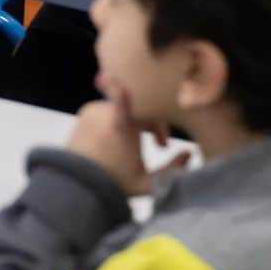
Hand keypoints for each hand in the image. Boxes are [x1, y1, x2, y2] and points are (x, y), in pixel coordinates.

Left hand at [67, 87, 190, 197]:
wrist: (81, 184)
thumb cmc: (116, 184)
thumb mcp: (147, 183)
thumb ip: (172, 170)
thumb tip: (189, 154)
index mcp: (122, 127)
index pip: (121, 99)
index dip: (121, 91)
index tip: (119, 85)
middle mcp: (105, 113)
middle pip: (139, 107)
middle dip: (154, 123)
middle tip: (162, 145)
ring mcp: (93, 110)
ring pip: (123, 108)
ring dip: (135, 122)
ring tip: (139, 145)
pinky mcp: (85, 112)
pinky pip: (107, 110)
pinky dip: (116, 121)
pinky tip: (119, 141)